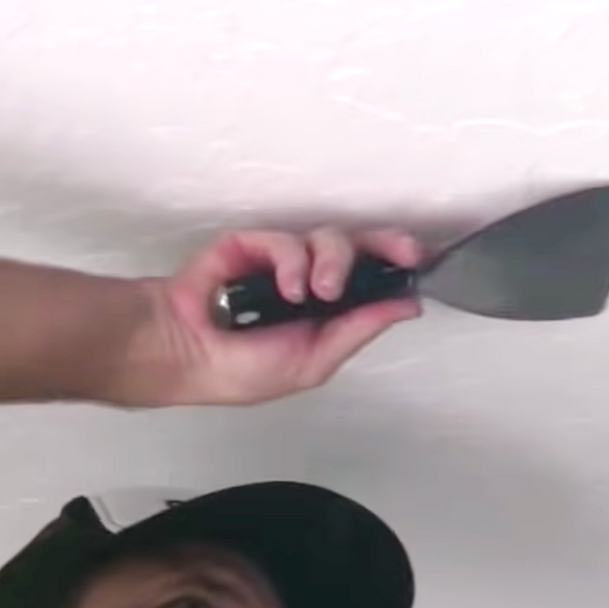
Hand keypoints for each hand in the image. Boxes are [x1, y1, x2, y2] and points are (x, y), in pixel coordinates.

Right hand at [128, 227, 422, 407]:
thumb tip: (407, 306)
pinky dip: (292, 263)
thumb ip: (359, 329)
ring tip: (321, 292)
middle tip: (405, 253)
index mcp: (330, 311)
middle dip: (387, 245)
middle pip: (359, 248)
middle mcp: (312, 280)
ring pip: (329, 240)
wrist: (187, 353)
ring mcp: (283, 261)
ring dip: (334, 262)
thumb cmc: (243, 367)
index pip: (372, 279)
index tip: (421, 264)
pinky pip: (287, 242)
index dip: (397, 267)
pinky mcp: (254, 245)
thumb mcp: (314, 361)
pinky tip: (289, 289)